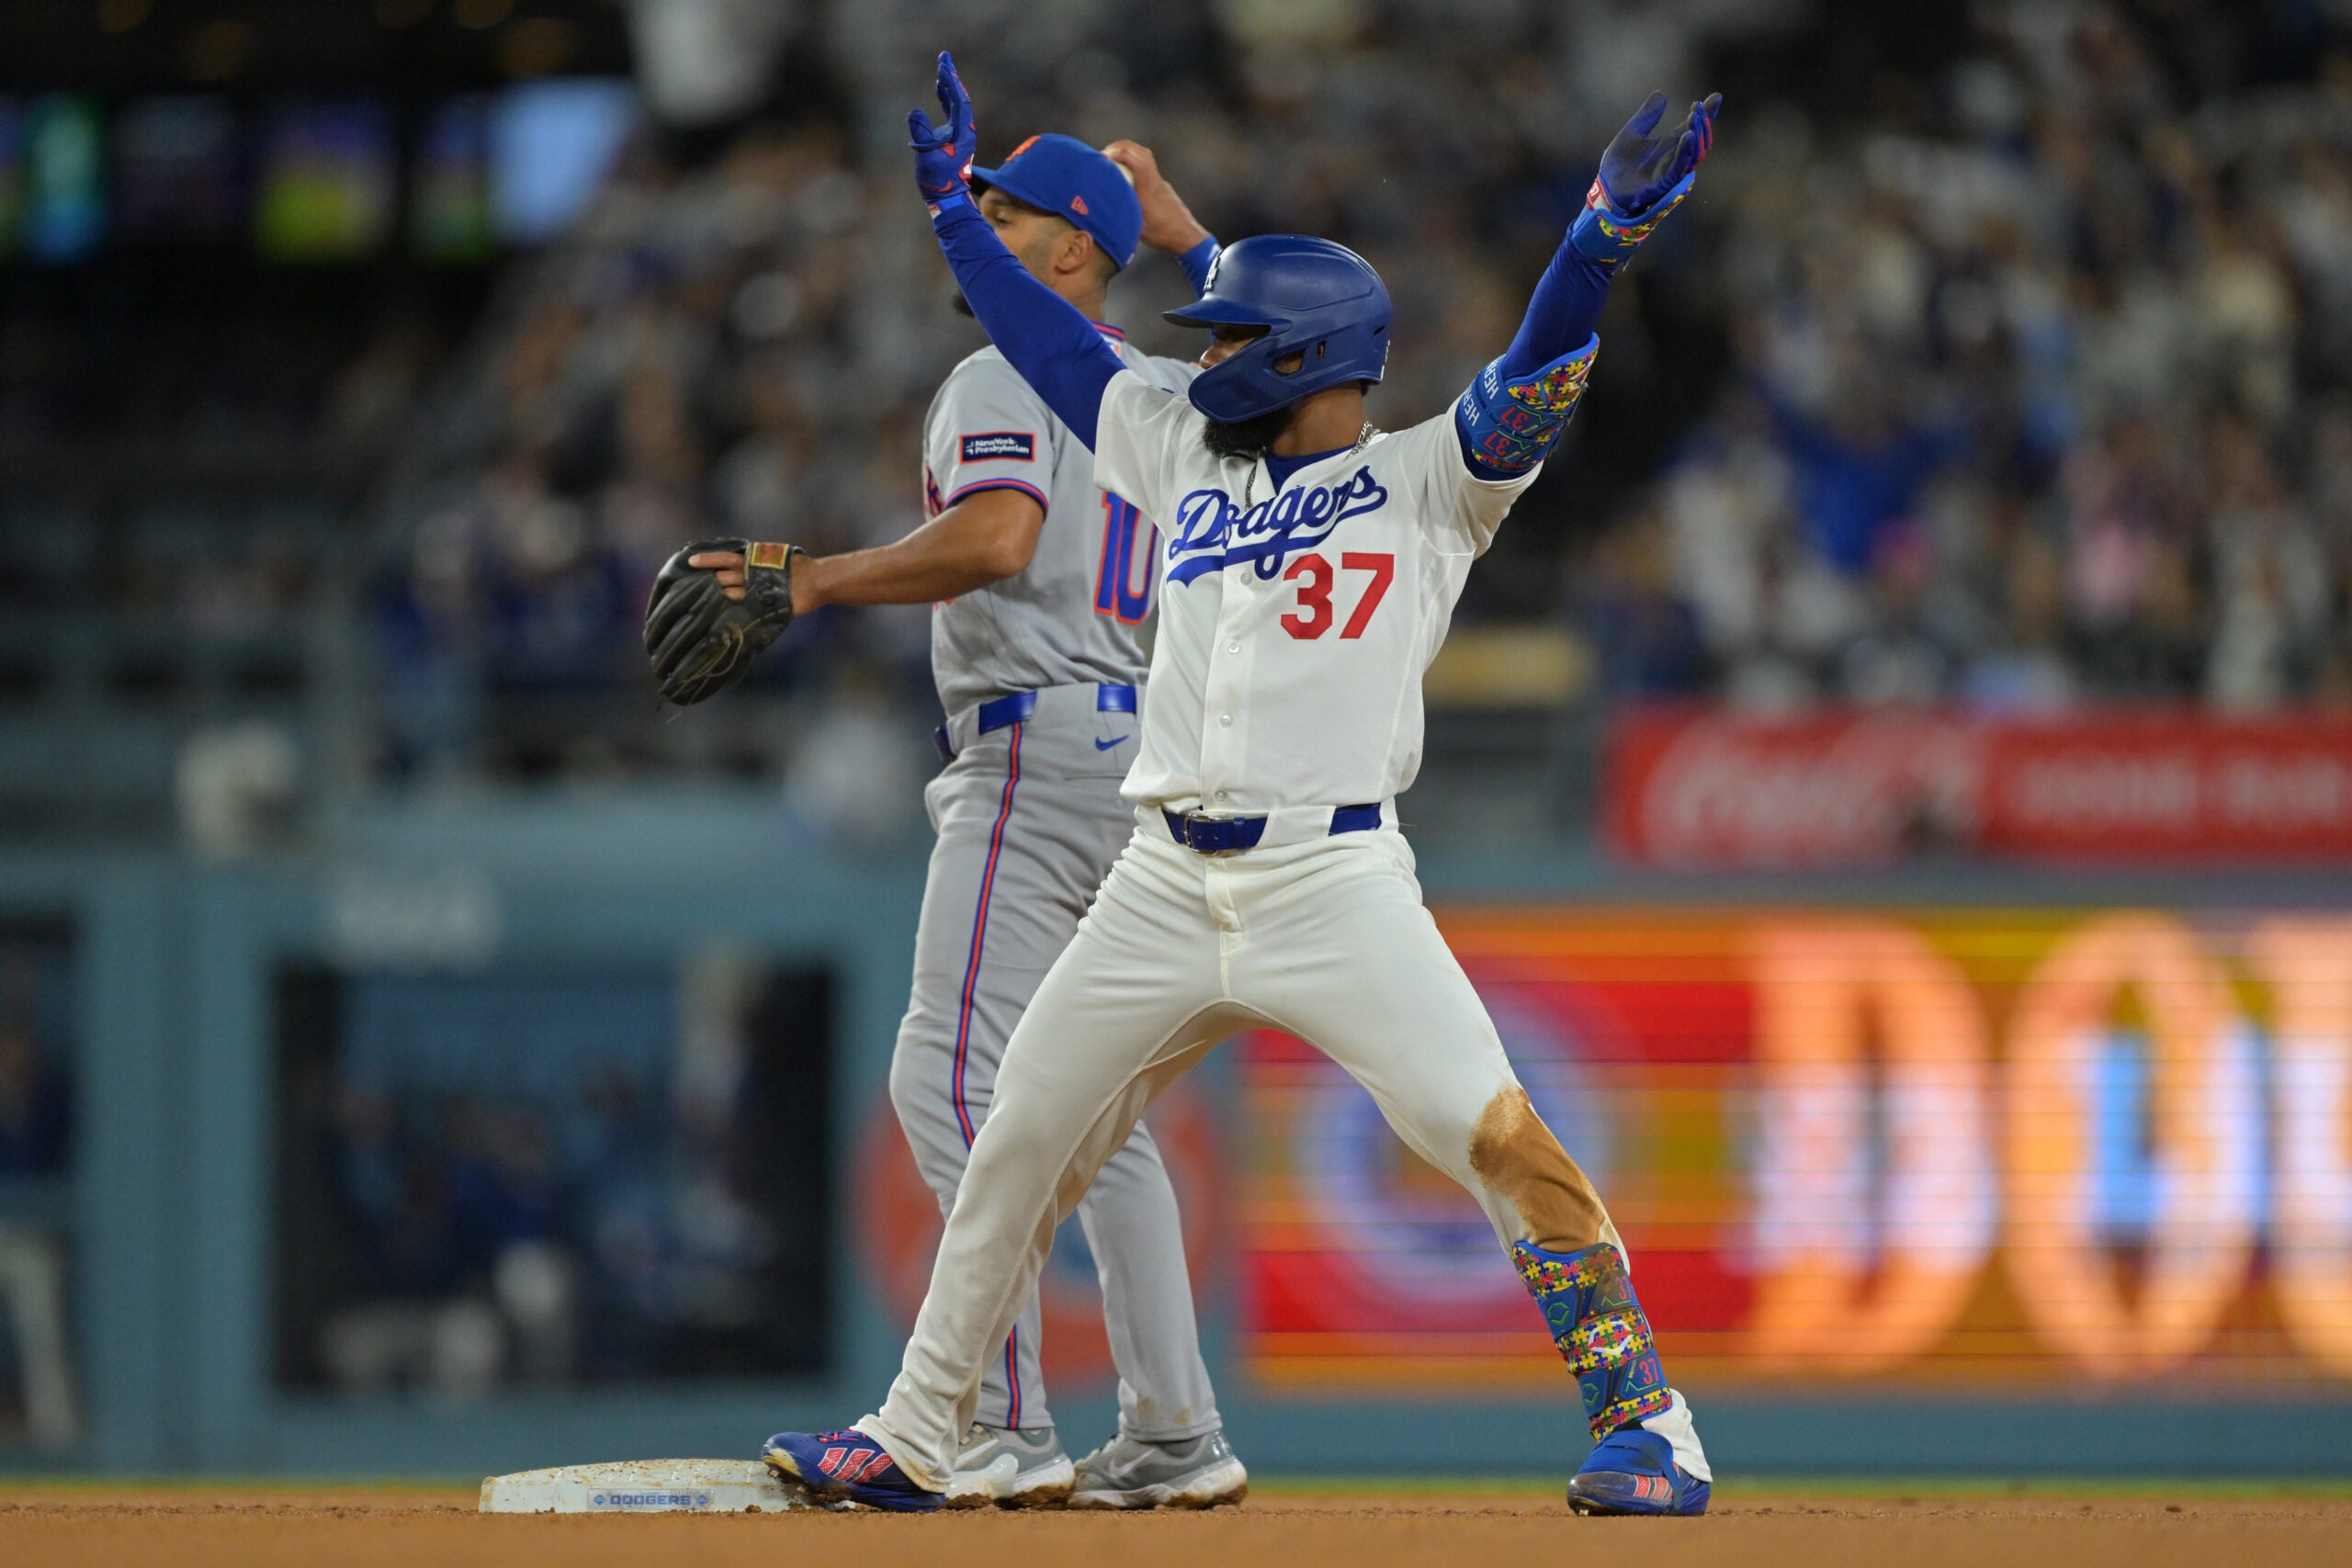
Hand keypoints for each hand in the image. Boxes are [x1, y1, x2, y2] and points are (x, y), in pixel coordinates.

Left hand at [687, 544, 817, 613]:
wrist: (816, 580)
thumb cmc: (797, 566)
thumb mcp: (774, 555)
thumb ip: (757, 558)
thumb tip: (741, 556)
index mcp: (753, 558)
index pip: (724, 558)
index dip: (707, 559)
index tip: (690, 561)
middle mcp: (751, 572)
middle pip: (721, 577)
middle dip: (706, 582)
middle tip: (688, 587)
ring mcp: (756, 589)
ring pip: (728, 593)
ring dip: (714, 598)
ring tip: (698, 603)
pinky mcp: (763, 603)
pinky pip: (742, 608)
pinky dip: (729, 610)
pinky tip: (717, 615)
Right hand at [907, 50, 976, 207]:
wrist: (946, 198)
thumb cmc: (937, 181)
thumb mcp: (927, 157)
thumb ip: (921, 135)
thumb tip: (914, 113)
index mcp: (964, 133)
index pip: (959, 102)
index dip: (951, 83)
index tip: (943, 67)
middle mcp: (966, 130)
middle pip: (960, 97)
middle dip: (951, 77)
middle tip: (944, 56)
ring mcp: (961, 133)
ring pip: (957, 103)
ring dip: (949, 85)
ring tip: (942, 66)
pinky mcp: (954, 137)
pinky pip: (952, 111)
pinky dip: (946, 97)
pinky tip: (939, 87)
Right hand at [1103, 139, 1211, 254]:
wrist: (1187, 236)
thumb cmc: (1164, 235)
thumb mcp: (1138, 229)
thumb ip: (1123, 215)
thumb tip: (1104, 209)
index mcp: (1149, 192)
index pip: (1138, 164)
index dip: (1120, 154)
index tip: (1104, 155)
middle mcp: (1156, 182)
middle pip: (1142, 153)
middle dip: (1123, 146)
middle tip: (1107, 152)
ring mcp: (1161, 183)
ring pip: (1146, 157)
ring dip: (1130, 152)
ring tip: (1115, 158)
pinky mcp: (1163, 187)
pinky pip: (1148, 166)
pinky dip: (1135, 161)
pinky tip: (1127, 173)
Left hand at [1597, 91, 1719, 215]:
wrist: (1605, 186)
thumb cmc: (1619, 164)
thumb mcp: (1632, 132)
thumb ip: (1647, 116)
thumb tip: (1661, 94)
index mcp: (1669, 145)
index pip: (1693, 128)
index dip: (1705, 114)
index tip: (1716, 97)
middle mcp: (1674, 158)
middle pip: (1697, 141)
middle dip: (1702, 124)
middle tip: (1699, 107)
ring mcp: (1670, 172)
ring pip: (1692, 155)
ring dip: (1696, 136)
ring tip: (1695, 119)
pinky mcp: (1663, 185)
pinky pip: (1678, 168)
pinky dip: (1684, 153)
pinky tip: (1688, 136)